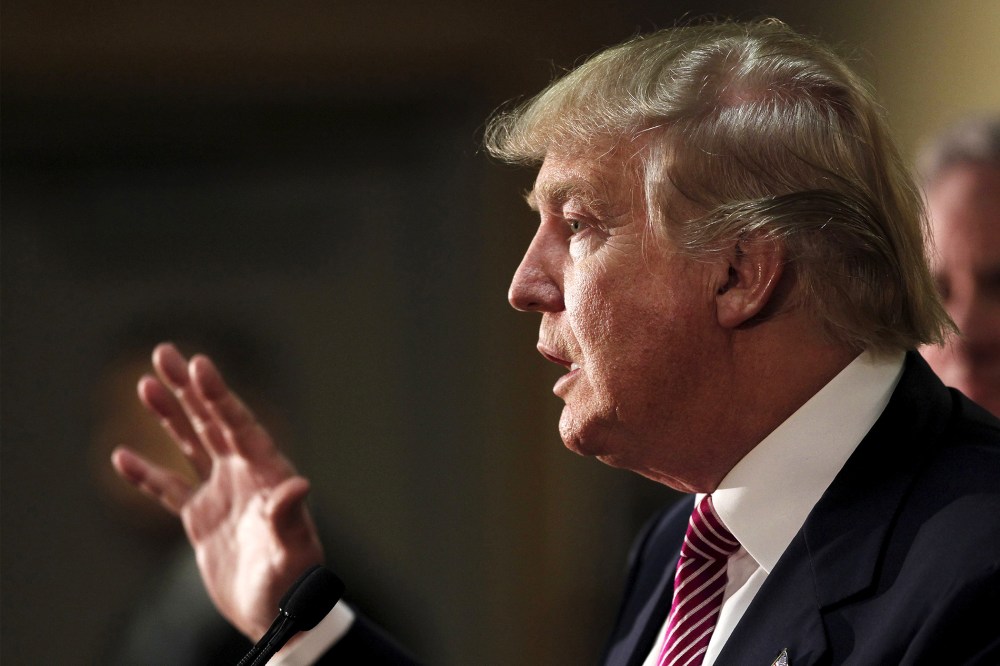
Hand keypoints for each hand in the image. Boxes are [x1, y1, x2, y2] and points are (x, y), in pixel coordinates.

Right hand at [111, 342, 323, 639]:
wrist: (277, 613)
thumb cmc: (293, 580)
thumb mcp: (293, 549)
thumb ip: (290, 517)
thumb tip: (299, 485)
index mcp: (267, 473)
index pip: (239, 425)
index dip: (219, 395)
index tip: (199, 364)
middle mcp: (244, 475)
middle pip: (212, 422)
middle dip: (188, 388)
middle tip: (164, 352)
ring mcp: (221, 493)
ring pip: (191, 444)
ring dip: (169, 415)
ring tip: (145, 384)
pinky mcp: (201, 518)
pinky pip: (168, 489)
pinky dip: (146, 474)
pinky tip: (123, 456)